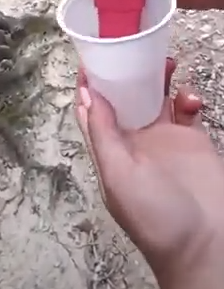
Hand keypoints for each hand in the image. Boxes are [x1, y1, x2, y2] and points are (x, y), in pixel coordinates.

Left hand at [76, 61, 223, 288]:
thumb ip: (102, 133)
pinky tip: (190, 99)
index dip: (88, 84)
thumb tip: (85, 94)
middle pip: (124, 97)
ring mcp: (162, 137)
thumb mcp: (119, 174)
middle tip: (131, 49)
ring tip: (164, 61)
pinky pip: (184, 108)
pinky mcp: (190, 138)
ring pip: (154, 97)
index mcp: (110, 148)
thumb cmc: (156, 217)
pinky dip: (186, 97)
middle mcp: (133, 140)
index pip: (92, 110)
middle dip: (125, 73)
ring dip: (156, 78)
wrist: (207, 242)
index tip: (90, 56)